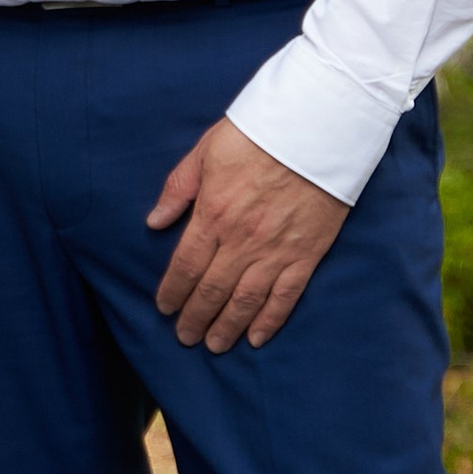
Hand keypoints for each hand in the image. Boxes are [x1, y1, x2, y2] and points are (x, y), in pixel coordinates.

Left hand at [148, 118, 346, 352]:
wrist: (317, 128)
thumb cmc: (259, 133)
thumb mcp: (206, 151)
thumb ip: (178, 189)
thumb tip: (154, 222)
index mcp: (213, 213)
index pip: (185, 266)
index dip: (172, 292)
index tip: (164, 308)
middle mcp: (242, 239)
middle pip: (212, 290)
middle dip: (195, 318)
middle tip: (185, 337)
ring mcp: (276, 250)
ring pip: (246, 300)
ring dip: (227, 326)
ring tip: (214, 345)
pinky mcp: (306, 253)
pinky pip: (285, 295)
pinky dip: (270, 320)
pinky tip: (257, 338)